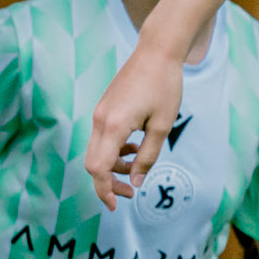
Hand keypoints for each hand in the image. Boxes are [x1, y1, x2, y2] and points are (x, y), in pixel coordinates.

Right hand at [85, 41, 185, 210]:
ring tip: (137, 164)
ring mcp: (99, 113)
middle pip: (93, 163)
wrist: (156, 53)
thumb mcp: (162, 126)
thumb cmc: (165, 86)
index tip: (116, 206)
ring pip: (96, 151)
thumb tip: (136, 182)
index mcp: (114, 126)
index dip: (105, 191)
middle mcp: (100, 120)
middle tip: (131, 193)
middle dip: (108, 183)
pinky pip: (101, 138)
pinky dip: (114, 150)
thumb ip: (148, 157)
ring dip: (113, 165)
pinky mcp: (104, 108)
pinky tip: (134, 147)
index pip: (99, 169)